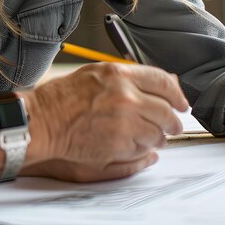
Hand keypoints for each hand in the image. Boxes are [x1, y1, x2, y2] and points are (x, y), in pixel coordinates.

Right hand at [23, 63, 187, 178]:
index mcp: (119, 75)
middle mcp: (126, 97)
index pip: (163, 82)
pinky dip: (142, 149)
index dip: (177, 94)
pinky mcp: (119, 144)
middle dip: (173, 121)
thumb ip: (128, 78)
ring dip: (157, 137)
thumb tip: (160, 86)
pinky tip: (131, 144)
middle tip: (172, 126)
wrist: (43, 120)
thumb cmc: (62, 98)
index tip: (182, 104)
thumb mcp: (95, 74)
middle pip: (166, 111)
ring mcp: (124, 122)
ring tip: (148, 137)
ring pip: (158, 134)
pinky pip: (144, 150)